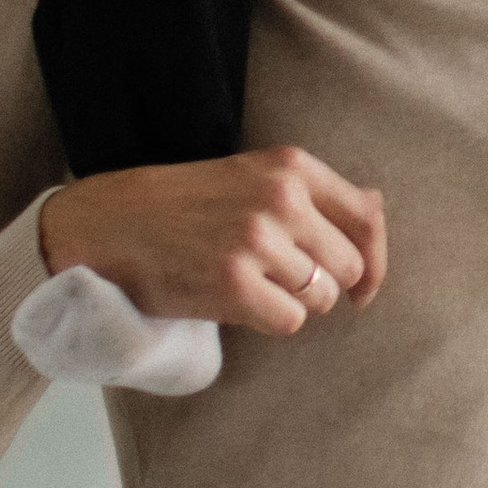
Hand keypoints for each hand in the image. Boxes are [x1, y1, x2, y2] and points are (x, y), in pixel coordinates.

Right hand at [38, 147, 388, 338]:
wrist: (110, 221)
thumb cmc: (186, 202)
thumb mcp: (253, 175)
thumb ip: (314, 193)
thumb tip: (377, 205)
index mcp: (291, 166)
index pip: (367, 217)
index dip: (375, 259)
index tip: (363, 285)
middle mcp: (280, 198)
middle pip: (349, 265)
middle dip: (324, 284)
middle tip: (281, 281)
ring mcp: (257, 240)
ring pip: (320, 297)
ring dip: (294, 303)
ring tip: (252, 286)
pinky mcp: (233, 282)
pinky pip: (289, 321)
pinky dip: (269, 321)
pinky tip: (239, 302)